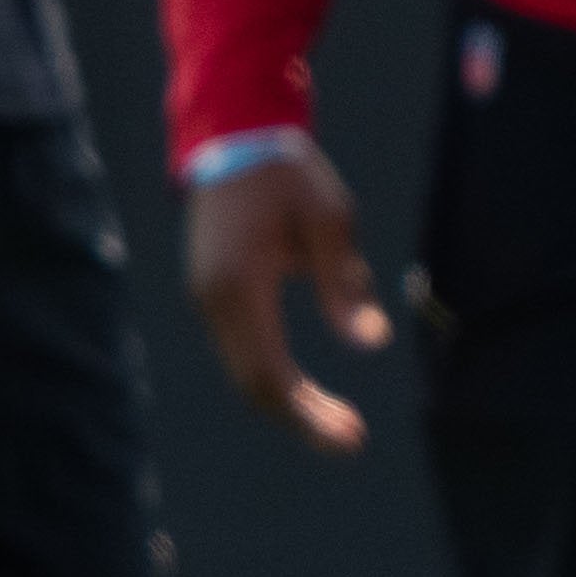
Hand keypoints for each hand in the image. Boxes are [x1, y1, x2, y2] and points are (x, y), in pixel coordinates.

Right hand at [182, 136, 389, 451]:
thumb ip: (344, 282)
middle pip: (253, 386)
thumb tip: (370, 342)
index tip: (351, 436)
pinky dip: (272, 379)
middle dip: (302, 419)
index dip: (308, 415)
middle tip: (352, 439)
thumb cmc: (288, 174)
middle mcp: (213, 301)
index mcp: (240, 284)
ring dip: (288, 403)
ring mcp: (205, 299)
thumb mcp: (330, 219)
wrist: (234, 136)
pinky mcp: (210, 294)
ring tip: (338, 423)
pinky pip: (241, 353)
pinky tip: (306, 392)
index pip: (271, 373)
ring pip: (244, 374)